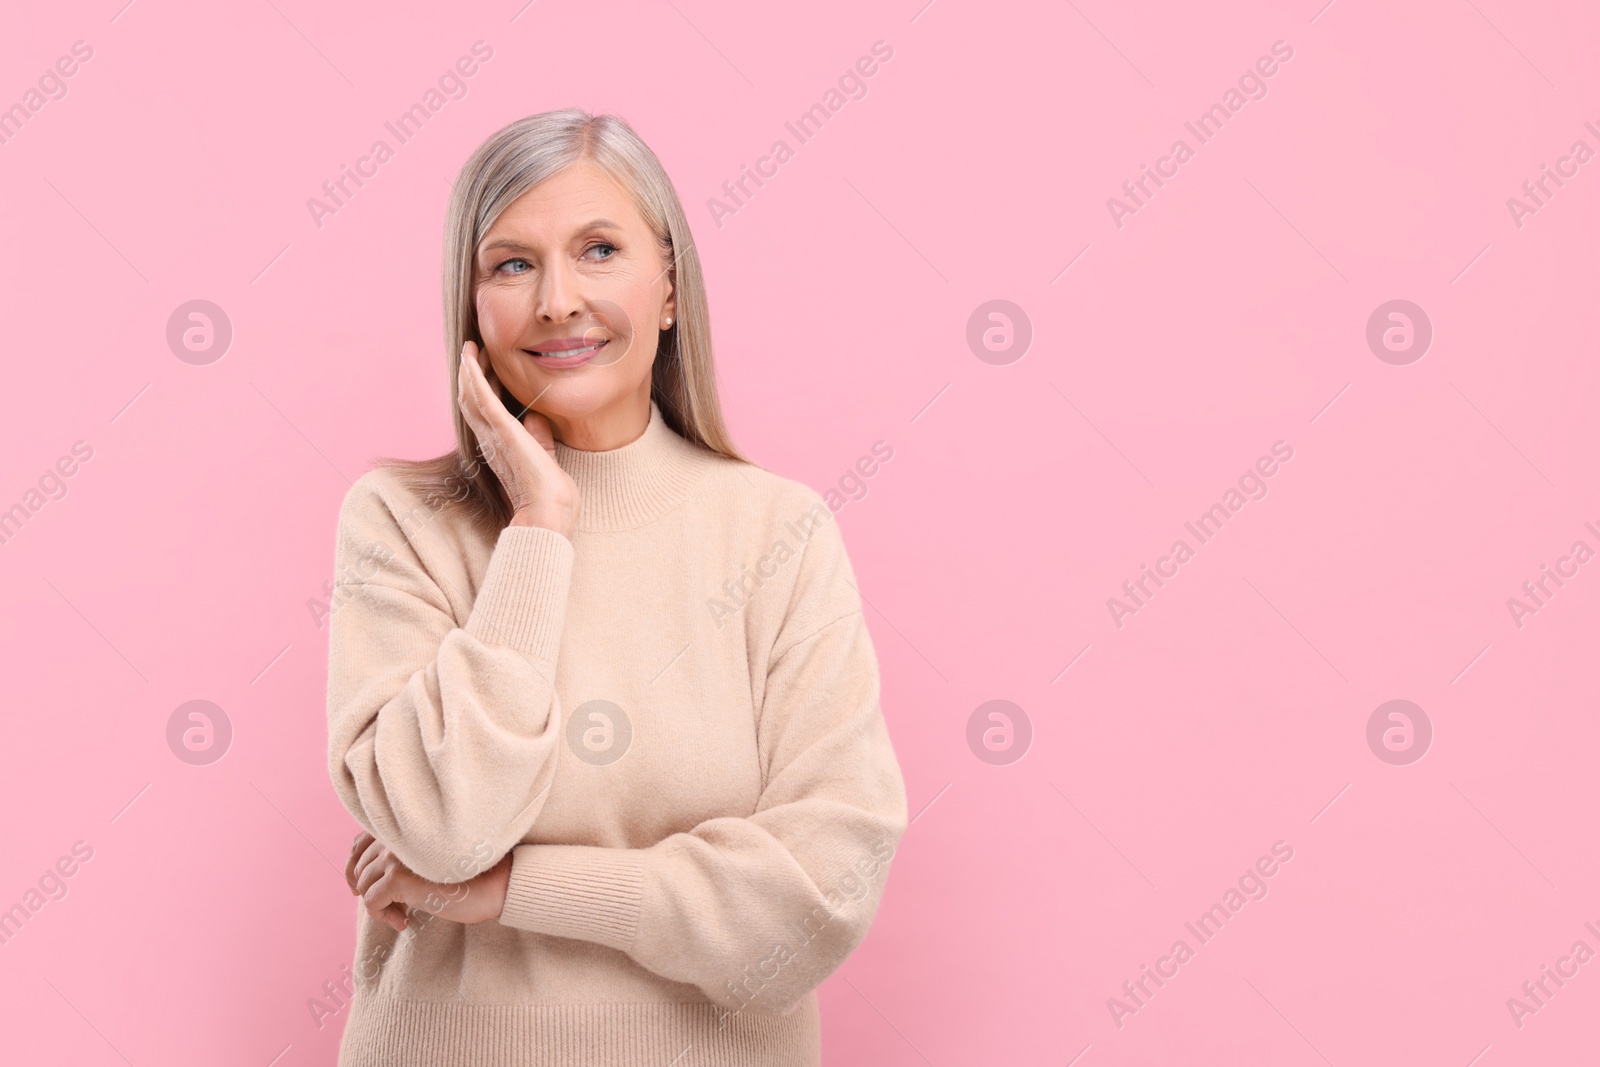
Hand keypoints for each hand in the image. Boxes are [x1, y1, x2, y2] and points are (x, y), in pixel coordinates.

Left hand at [345, 831, 511, 930]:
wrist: (493, 885)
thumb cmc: (468, 876)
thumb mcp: (427, 861)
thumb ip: (401, 856)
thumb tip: (364, 876)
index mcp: (403, 827)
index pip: (359, 842)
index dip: (354, 868)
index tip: (360, 889)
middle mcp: (396, 835)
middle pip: (359, 867)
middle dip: (368, 891)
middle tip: (392, 908)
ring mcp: (395, 855)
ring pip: (364, 886)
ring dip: (380, 906)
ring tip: (404, 915)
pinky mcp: (397, 877)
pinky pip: (371, 902)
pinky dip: (383, 916)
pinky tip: (405, 921)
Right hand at [456, 340, 580, 537]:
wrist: (549, 516)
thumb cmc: (549, 495)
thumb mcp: (545, 457)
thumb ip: (539, 437)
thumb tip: (538, 417)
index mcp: (499, 447)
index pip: (484, 412)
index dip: (479, 388)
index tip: (484, 367)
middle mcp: (490, 440)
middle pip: (472, 400)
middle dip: (472, 374)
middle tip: (476, 350)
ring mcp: (493, 436)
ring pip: (472, 396)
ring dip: (470, 370)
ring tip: (471, 348)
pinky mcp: (503, 432)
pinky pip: (482, 399)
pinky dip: (474, 377)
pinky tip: (471, 358)